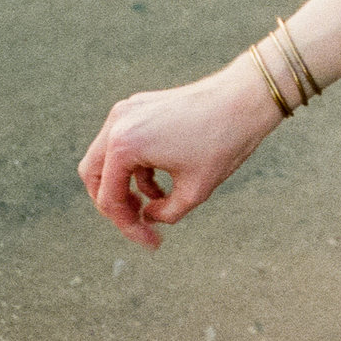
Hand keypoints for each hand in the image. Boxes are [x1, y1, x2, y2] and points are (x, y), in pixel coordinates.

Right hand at [77, 61, 280, 248]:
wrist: (246, 98)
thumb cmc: (223, 142)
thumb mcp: (195, 192)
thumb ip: (165, 214)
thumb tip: (149, 216)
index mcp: (124, 145)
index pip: (110, 199)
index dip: (129, 227)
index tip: (152, 242)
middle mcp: (118, 123)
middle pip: (94, 175)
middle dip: (113, 203)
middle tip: (137, 222)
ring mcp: (128, 110)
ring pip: (106, 157)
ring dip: (124, 184)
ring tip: (154, 201)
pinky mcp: (141, 105)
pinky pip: (123, 142)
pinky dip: (135, 166)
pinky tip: (160, 181)